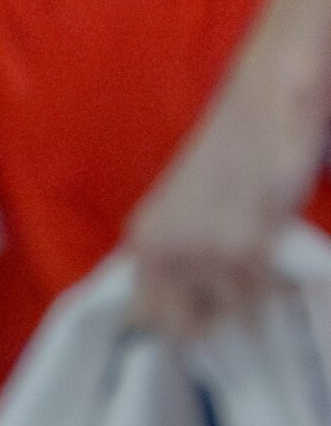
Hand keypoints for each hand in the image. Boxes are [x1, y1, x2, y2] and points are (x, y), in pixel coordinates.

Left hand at [127, 74, 320, 338]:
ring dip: (256, 292)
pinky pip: (266, 288)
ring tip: (264, 252)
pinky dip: (280, 280)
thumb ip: (176, 259)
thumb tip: (178, 320)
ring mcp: (206, 251)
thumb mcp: (184, 213)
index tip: (205, 317)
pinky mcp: (249, 243)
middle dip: (218, 315)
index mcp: (144, 243)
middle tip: (240, 288)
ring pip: (235, 308)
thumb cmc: (232, 156)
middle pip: (189, 325)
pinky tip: (279, 248)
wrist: (263, 101)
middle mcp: (165, 252)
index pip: (146, 319)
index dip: (179, 324)